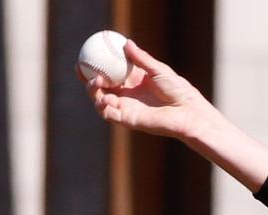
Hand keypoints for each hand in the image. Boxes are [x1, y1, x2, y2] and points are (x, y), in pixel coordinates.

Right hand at [79, 40, 214, 139]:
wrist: (187, 112)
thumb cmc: (178, 90)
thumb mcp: (159, 70)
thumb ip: (142, 58)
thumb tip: (126, 42)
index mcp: (133, 82)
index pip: (109, 72)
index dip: (95, 65)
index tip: (85, 54)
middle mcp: (127, 95)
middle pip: (100, 87)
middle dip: (86, 78)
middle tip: (80, 67)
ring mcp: (126, 108)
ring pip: (100, 100)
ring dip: (93, 91)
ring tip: (97, 81)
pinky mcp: (127, 120)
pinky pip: (108, 114)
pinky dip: (102, 105)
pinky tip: (104, 97)